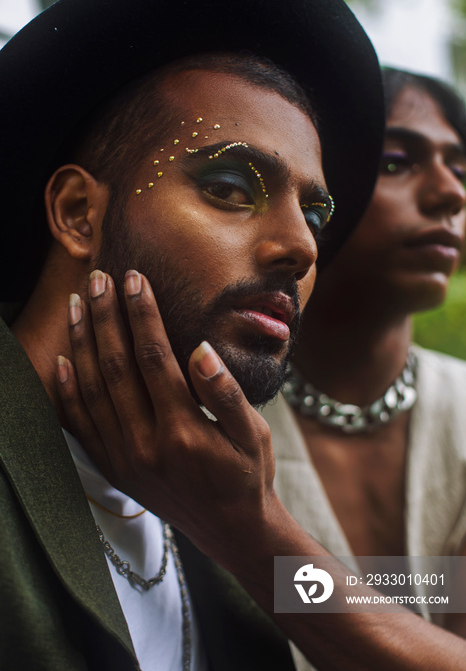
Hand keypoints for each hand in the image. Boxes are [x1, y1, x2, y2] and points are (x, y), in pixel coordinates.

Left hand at [56, 269, 279, 565]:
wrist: (231, 531)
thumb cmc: (248, 476)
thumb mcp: (253, 434)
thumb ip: (226, 393)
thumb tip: (201, 350)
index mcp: (183, 430)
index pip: (153, 357)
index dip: (142, 314)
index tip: (134, 279)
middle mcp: (145, 444)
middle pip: (115, 366)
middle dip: (105, 317)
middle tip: (98, 278)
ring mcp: (124, 459)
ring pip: (92, 390)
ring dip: (81, 343)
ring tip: (77, 304)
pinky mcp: (114, 469)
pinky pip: (80, 425)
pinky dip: (67, 391)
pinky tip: (62, 360)